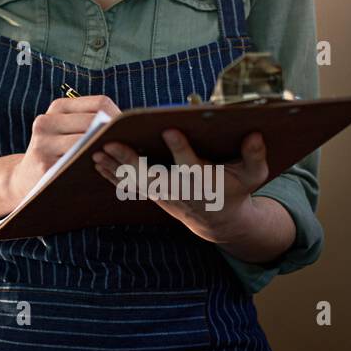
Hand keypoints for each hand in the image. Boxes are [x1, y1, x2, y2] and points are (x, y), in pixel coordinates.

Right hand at [7, 95, 121, 205]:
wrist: (23, 180)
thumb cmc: (57, 154)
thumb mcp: (66, 131)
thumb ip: (91, 123)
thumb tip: (129, 125)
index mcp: (57, 107)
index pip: (100, 103)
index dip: (120, 117)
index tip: (130, 133)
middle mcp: (46, 121)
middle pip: (95, 123)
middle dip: (115, 135)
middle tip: (132, 150)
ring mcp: (42, 143)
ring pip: (88, 143)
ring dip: (108, 152)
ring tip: (120, 161)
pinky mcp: (43, 165)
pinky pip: (78, 163)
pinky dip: (95, 167)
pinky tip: (104, 172)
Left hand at [90, 129, 269, 242]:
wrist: (219, 220)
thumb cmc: (236, 190)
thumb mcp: (252, 176)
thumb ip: (255, 156)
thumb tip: (256, 134)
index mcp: (204, 180)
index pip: (192, 164)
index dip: (181, 148)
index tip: (169, 130)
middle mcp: (180, 189)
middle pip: (152, 176)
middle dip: (130, 161)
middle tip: (110, 143)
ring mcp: (164, 194)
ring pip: (135, 182)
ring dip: (114, 168)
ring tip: (94, 152)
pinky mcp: (153, 195)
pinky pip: (129, 185)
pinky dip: (112, 175)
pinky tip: (96, 162)